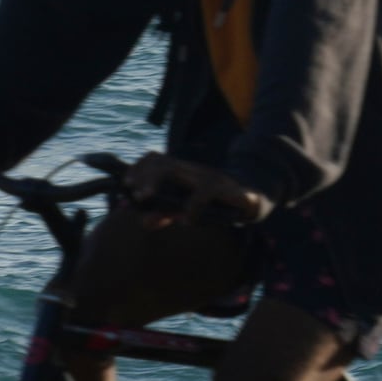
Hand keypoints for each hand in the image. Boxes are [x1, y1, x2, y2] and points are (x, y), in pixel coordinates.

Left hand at [127, 154, 272, 227]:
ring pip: (188, 175)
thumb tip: (144, 220)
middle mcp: (196, 172)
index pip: (156, 159)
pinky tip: (187, 220)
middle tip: (137, 195)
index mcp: (183, 172)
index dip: (139, 168)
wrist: (255, 198)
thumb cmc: (216, 201)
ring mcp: (214, 179)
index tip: (126, 184)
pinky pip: (211, 193)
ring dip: (168, 188)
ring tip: (152, 205)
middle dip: (147, 176)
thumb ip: (166, 212)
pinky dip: (195, 207)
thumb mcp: (186, 208)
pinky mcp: (233, 191)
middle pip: (166, 163)